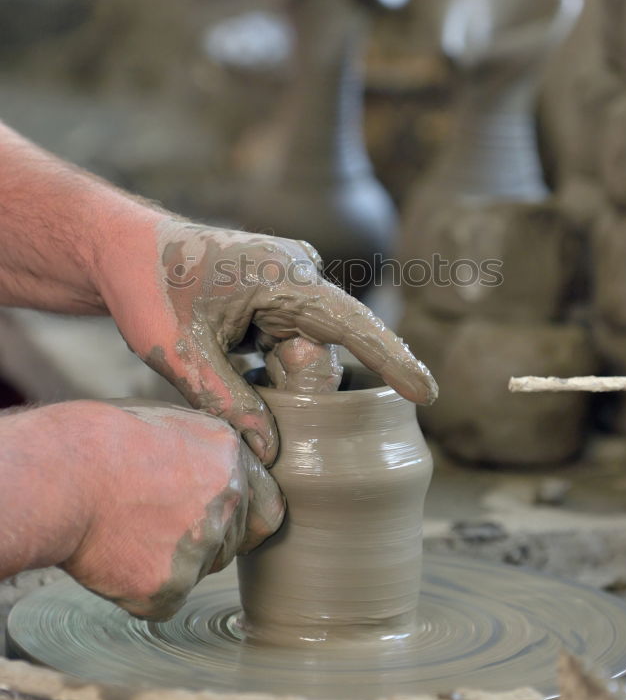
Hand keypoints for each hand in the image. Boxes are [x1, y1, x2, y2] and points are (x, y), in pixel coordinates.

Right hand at [63, 401, 283, 618]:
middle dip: (201, 542)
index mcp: (230, 456)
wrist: (62, 475)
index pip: (267, 507)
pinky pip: (163, 600)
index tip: (221, 524)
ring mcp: (202, 546)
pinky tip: (114, 557)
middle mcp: (228, 501)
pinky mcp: (169, 588)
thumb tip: (217, 471)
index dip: (242, 519)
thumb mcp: (168, 425)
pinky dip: (140, 588)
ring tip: (126, 532)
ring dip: (172, 563)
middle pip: (230, 543)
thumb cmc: (99, 441)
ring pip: (198, 571)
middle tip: (153, 526)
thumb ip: (204, 453)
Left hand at [97, 215, 437, 465]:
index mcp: (285, 277)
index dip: (393, 361)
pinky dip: (267, 362)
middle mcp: (298, 273)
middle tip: (233, 367)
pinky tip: (228, 351)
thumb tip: (273, 451)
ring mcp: (289, 282)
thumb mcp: (181, 353)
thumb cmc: (149, 288)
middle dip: (297, 380)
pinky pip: (289, 342)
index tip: (428, 394)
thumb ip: (228, 402)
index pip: (353, 325)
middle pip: (324, 347)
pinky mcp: (277, 294)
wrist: (122, 248)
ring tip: (220, 353)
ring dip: (274, 372)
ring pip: (304, 349)